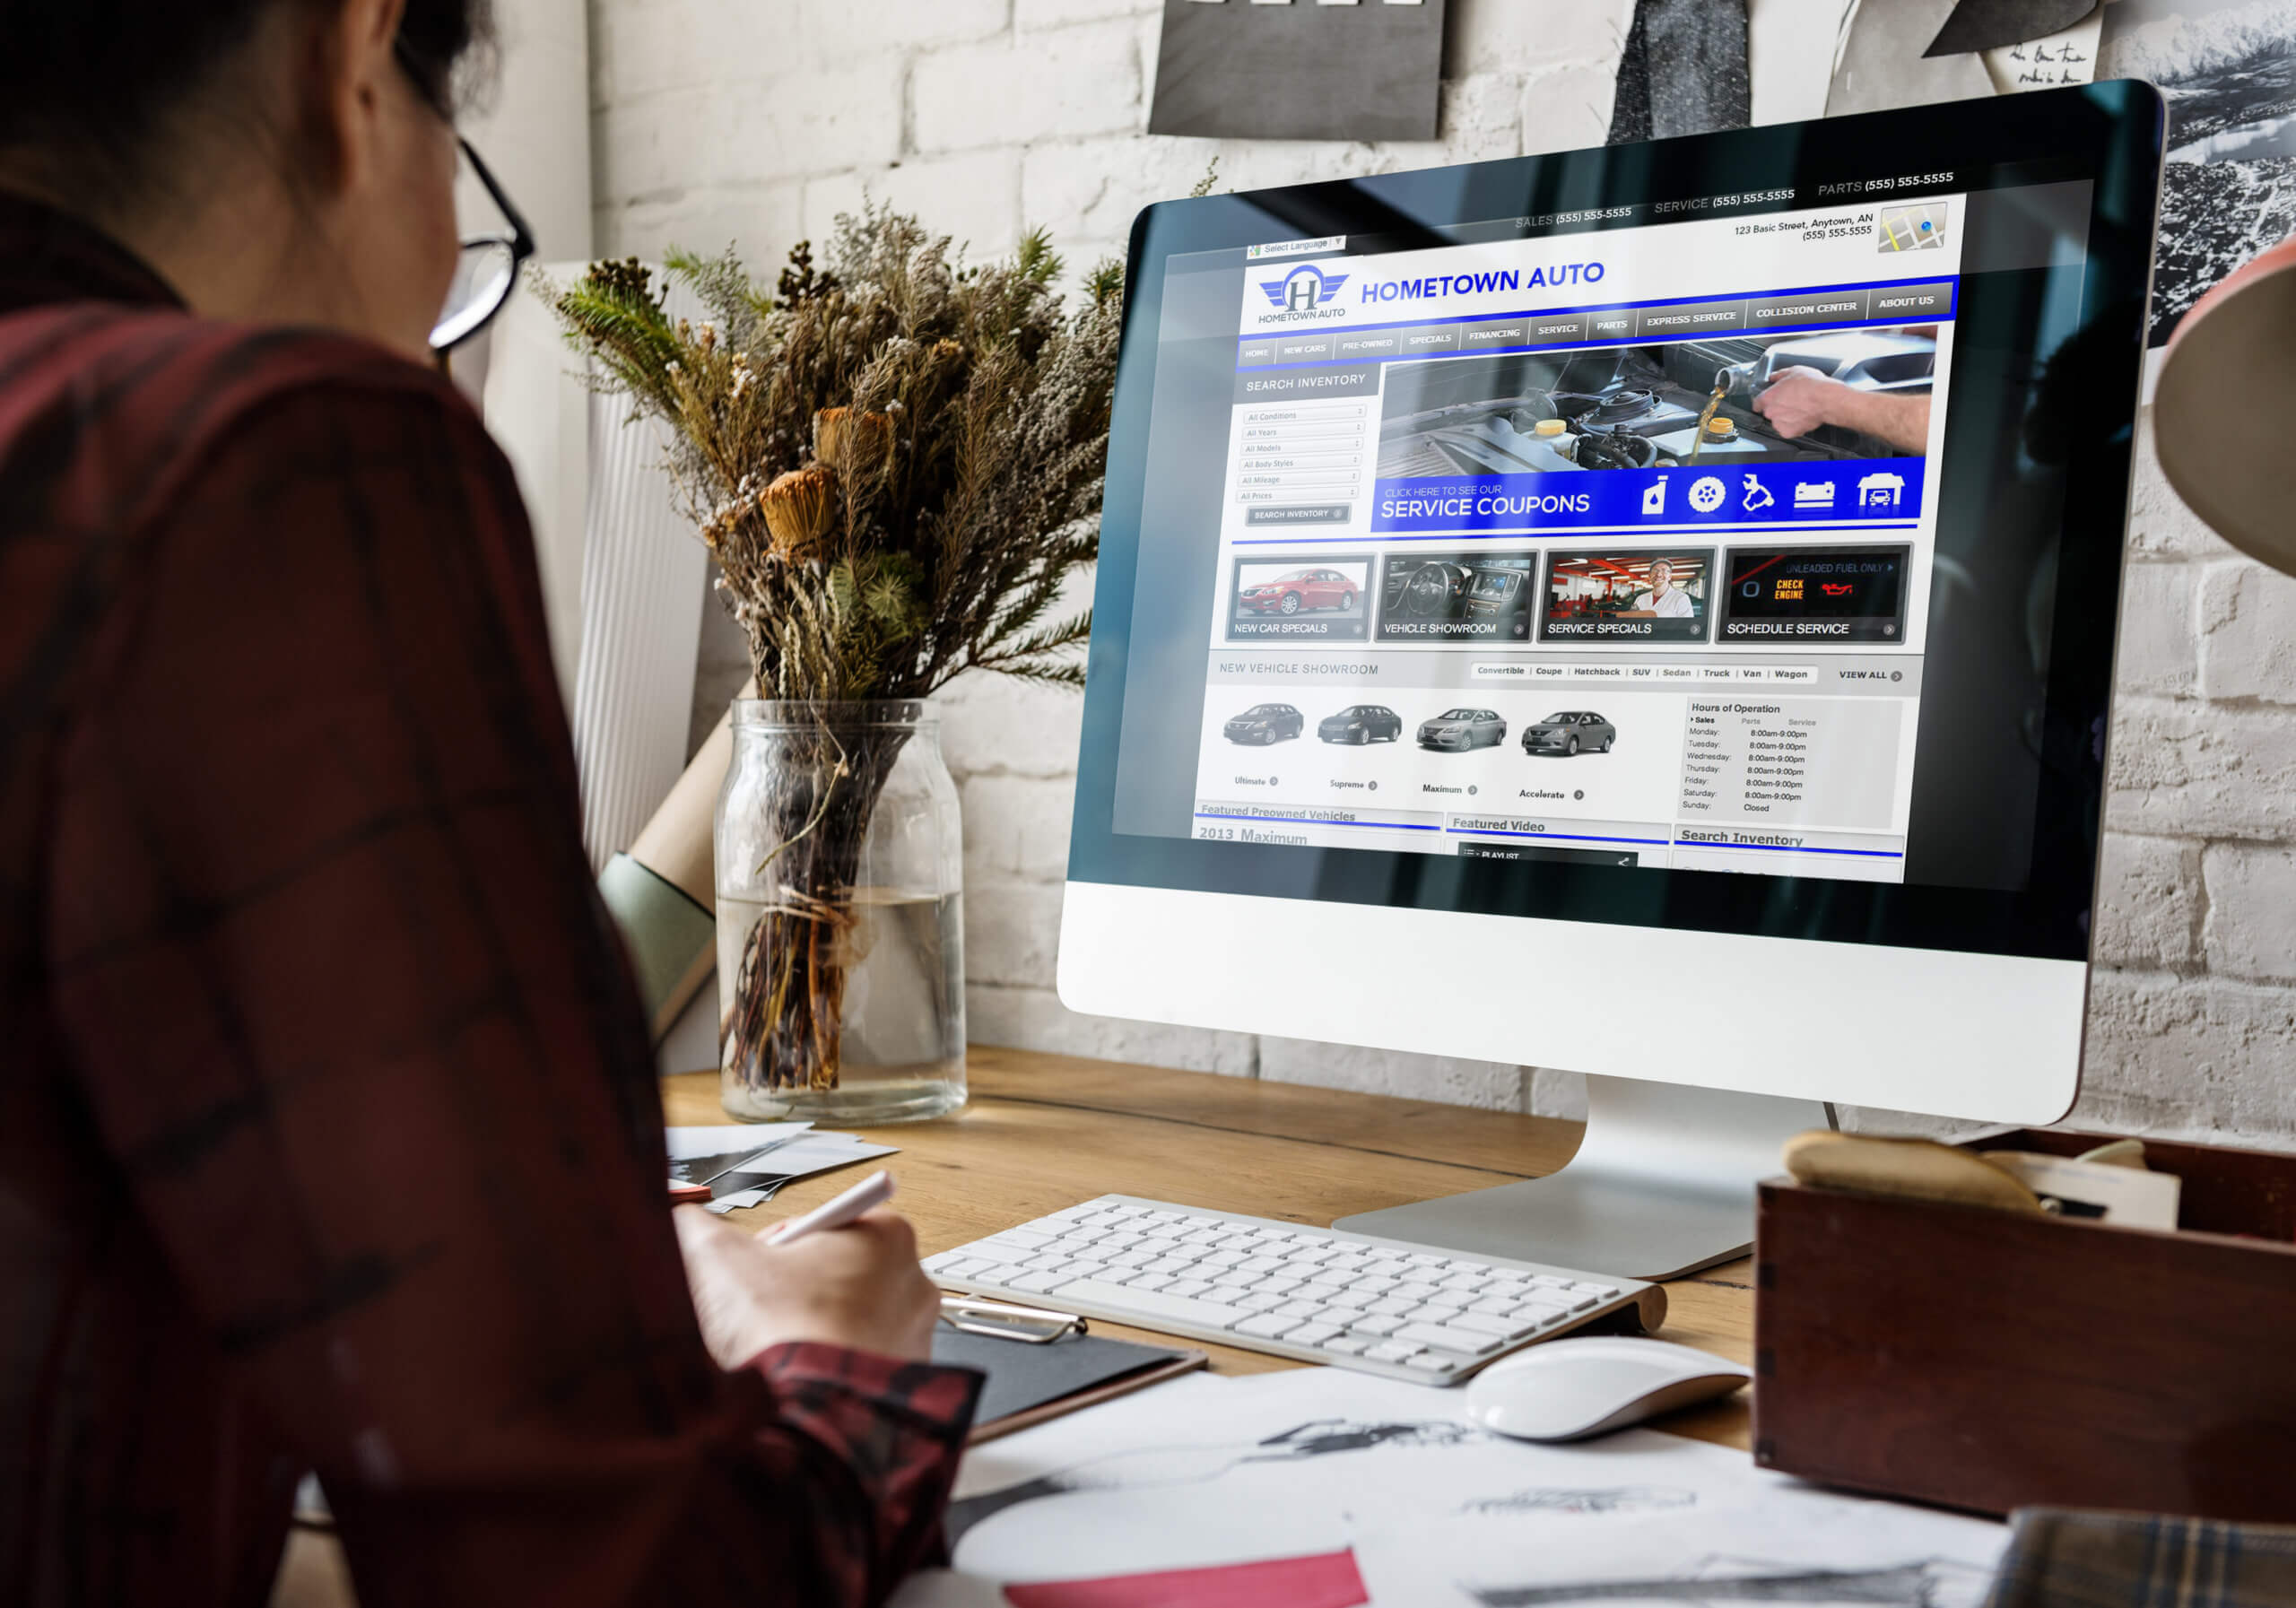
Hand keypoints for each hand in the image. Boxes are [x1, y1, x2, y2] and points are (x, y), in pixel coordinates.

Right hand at [675, 1204, 940, 1367]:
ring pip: (847, 1318)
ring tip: (776, 1345)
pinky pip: (856, 1362)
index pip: (826, 1224)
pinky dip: (826, 1366)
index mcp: (888, 1235)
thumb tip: (684, 1221)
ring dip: (809, 1327)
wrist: (803, 1414)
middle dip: (795, 1286)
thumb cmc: (778, 1333)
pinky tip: (796, 1374)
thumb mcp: (718, 1257)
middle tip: (762, 1307)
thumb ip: (697, 1226)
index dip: (781, 1246)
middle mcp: (913, 1283)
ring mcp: (913, 1336)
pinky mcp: (901, 1383)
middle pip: (838, 1270)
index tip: (760, 1267)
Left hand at [1752, 368, 1851, 437]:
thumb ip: (1779, 375)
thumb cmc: (1812, 385)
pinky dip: (1794, 426)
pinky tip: (1802, 417)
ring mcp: (1779, 424)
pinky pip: (1788, 430)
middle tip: (1791, 402)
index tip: (1769, 401)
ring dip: (1785, 418)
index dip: (1763, 402)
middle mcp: (1771, 412)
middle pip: (1769, 413)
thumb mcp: (1794, 371)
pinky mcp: (1789, 433)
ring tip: (1799, 409)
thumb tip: (1773, 377)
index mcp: (1768, 397)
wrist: (1826, 400)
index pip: (1757, 403)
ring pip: (1779, 422)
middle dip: (1778, 409)